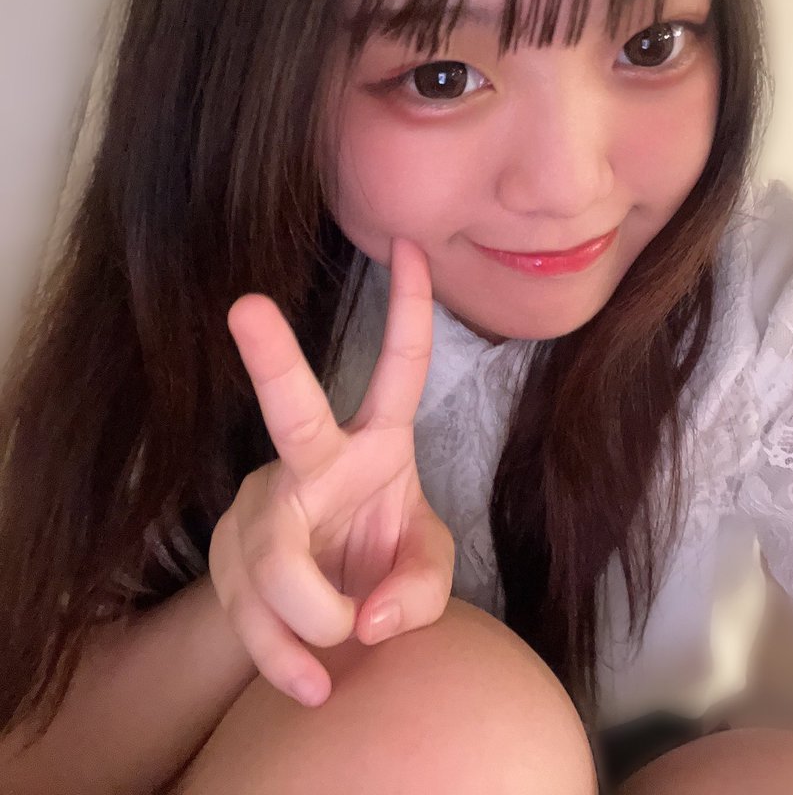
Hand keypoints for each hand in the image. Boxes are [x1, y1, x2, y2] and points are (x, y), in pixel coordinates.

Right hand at [208, 238, 452, 706]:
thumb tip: (368, 617)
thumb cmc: (383, 564)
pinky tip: (310, 684)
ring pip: (274, 556)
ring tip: (335, 658)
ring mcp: (263, 508)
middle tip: (249, 307)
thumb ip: (421, 589)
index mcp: (376, 444)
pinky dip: (285, 659)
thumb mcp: (426, 569)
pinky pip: (252, 615)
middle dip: (272, 360)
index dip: (408, 311)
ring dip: (311, 617)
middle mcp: (311, 462)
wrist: (324, 619)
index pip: (399, 370)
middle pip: (292, 416)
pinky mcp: (228, 560)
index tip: (412, 246)